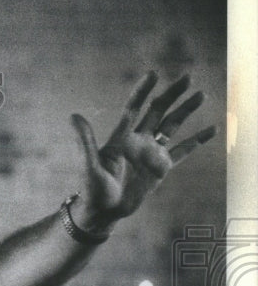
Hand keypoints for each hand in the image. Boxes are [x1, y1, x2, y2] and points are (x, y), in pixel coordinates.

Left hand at [69, 72, 215, 232]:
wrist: (104, 211)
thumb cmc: (93, 190)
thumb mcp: (89, 165)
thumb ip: (85, 141)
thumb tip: (73, 117)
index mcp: (121, 138)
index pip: (134, 108)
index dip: (143, 91)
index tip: (153, 74)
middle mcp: (138, 141)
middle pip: (158, 111)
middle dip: (172, 94)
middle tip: (187, 77)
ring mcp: (151, 153)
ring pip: (172, 126)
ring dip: (186, 110)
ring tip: (201, 94)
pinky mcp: (161, 167)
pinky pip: (183, 150)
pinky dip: (197, 141)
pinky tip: (211, 129)